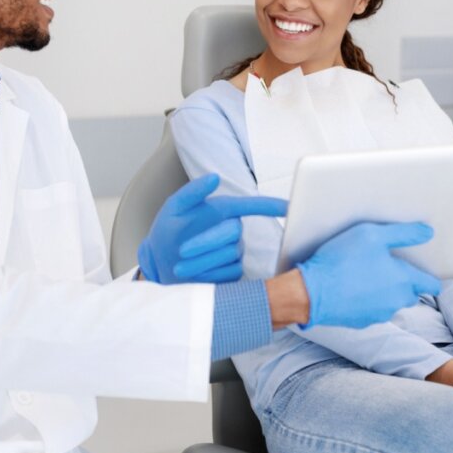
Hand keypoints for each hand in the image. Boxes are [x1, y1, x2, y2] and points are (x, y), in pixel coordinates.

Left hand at [138, 174, 287, 283]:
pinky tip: (192, 275)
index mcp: (224, 210)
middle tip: (182, 250)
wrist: (162, 263)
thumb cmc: (169, 231)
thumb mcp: (174, 208)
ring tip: (180, 265)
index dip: (272, 205)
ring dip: (201, 261)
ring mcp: (235, 251)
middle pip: (233, 232)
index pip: (253, 205)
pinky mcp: (233, 272)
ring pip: (229, 255)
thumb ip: (193, 191)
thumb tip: (214, 177)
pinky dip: (207, 274)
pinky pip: (228, 273)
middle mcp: (234, 230)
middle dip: (206, 241)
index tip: (290, 207)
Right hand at [296, 221, 439, 328]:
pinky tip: (352, 288)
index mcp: (403, 280)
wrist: (310, 292)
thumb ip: (403, 233)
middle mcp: (396, 300)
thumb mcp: (372, 235)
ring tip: (366, 276)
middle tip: (388, 267)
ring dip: (385, 293)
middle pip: (411, 294)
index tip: (423, 269)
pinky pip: (372, 311)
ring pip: (391, 303)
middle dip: (405, 283)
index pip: (431, 284)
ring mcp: (379, 314)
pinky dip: (367, 301)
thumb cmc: (341, 260)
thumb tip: (427, 232)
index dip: (429, 276)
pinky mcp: (362, 322)